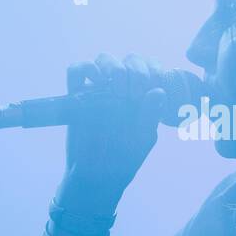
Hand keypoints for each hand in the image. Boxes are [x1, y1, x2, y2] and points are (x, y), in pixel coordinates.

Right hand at [55, 53, 168, 216]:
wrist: (97, 176)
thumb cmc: (124, 158)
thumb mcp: (143, 138)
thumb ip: (150, 115)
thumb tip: (159, 90)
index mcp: (143, 94)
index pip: (151, 67)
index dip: (154, 69)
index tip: (154, 83)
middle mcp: (122, 88)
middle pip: (129, 59)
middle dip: (136, 69)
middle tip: (135, 92)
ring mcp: (99, 90)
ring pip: (104, 59)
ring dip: (114, 67)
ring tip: (118, 89)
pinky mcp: (77, 96)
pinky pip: (76, 71)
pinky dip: (85, 68)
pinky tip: (97, 81)